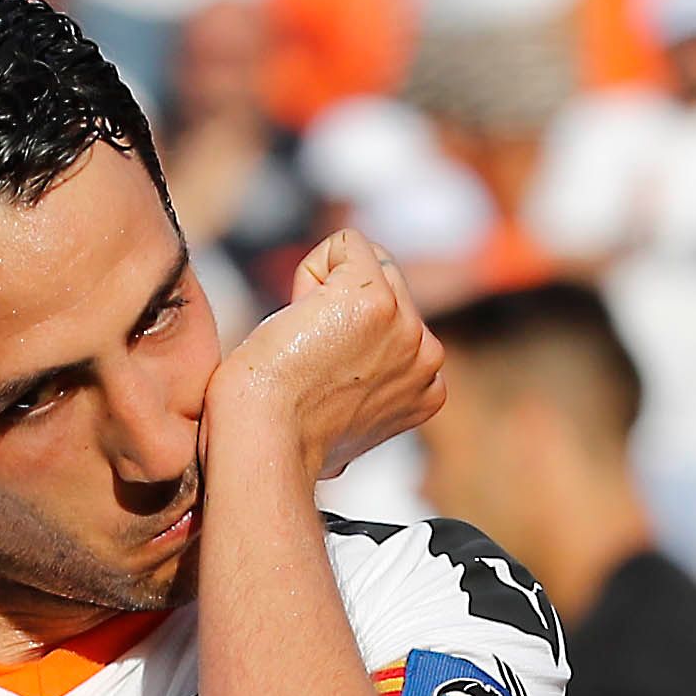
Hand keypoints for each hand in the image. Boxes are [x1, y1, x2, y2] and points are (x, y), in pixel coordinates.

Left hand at [209, 226, 446, 485]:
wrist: (266, 437)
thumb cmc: (285, 437)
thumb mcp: (343, 431)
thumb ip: (361, 406)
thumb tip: (338, 450)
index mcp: (429, 389)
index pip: (395, 322)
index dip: (349, 338)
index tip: (324, 381)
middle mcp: (427, 358)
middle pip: (387, 285)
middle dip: (339, 308)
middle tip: (309, 359)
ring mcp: (407, 326)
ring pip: (367, 263)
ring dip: (323, 290)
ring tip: (304, 341)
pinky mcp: (376, 300)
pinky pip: (346, 245)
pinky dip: (311, 270)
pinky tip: (298, 318)